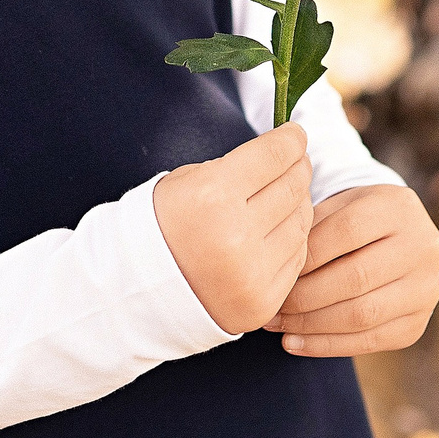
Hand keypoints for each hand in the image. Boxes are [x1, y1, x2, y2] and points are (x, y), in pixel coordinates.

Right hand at [154, 123, 313, 334]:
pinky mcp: (262, 302)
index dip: (291, 140)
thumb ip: (239, 166)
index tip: (295, 135)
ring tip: (288, 195)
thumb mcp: (187, 181)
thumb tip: (286, 153)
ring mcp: (251, 274)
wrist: (137, 290)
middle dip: (298, 168)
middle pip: (292, 187)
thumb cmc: (163, 225)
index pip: (273, 155)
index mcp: (212, 195)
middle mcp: (235, 235)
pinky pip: (297, 257)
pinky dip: (293, 239)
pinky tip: (281, 228)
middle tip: (296, 161)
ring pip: (301, 222)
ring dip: (298, 203)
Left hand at [269, 184, 438, 356]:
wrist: (400, 244)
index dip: (307, 254)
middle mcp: (423, 247)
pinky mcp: (417, 323)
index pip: (347, 231)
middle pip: (357, 277)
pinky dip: (326, 346)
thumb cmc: (356, 222)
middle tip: (271, 306)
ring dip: (312, 325)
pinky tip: (295, 343)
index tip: (274, 271)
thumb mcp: (340, 207)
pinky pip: (369, 341)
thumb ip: (313, 226)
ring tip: (278, 325)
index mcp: (399, 207)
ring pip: (362, 314)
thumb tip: (275, 268)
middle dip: (305, 296)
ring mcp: (426, 288)